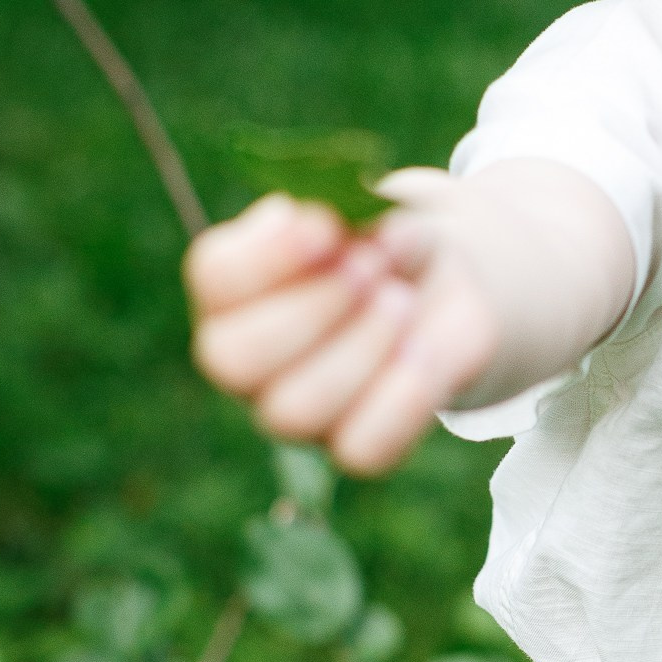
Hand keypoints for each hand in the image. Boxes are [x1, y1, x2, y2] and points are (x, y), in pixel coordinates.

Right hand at [183, 190, 502, 475]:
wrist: (445, 290)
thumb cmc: (388, 243)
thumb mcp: (378, 212)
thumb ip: (352, 214)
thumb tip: (340, 234)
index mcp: (233, 287)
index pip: (216, 276)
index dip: (269, 256)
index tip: (327, 225)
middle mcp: (246, 357)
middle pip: (235, 358)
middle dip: (312, 308)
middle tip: (371, 267)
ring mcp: (292, 409)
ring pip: (294, 410)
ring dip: (357, 348)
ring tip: (402, 299)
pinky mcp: (351, 444)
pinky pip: (361, 449)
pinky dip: (399, 399)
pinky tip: (424, 351)